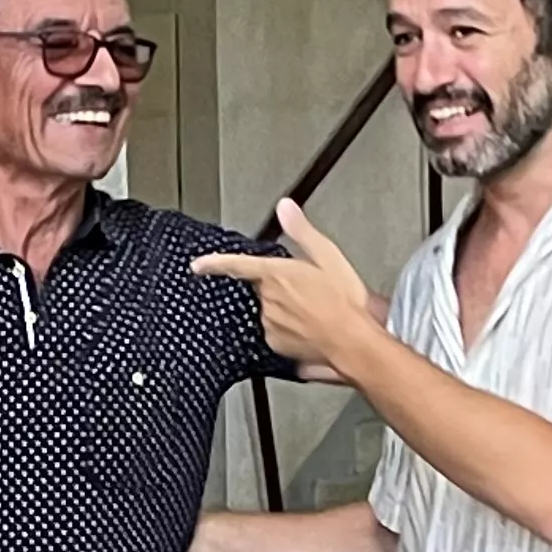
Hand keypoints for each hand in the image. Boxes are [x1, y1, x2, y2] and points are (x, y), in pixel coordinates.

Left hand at [193, 201, 384, 382]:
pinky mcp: (276, 344)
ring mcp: (270, 323)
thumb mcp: (328, 256)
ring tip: (315, 311)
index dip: (215, 263)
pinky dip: (291, 329)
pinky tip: (311, 328)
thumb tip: (285, 207)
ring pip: (271, 310)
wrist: (353, 342)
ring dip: (287, 308)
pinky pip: (277, 332)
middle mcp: (268, 299)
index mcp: (276, 274)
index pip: (237, 264)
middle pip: (263, 288)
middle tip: (310, 291)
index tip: (198, 264)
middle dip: (280, 287)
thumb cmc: (344, 302)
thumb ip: (301, 230)